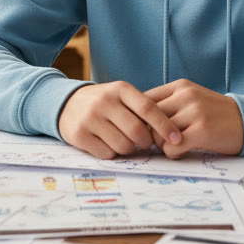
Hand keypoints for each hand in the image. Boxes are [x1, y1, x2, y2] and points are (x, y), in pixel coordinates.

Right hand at [58, 82, 183, 158]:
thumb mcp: (121, 95)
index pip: (148, 108)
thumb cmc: (104, 102)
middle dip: (146, 142)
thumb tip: (170, 131)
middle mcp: (104, 102)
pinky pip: (107, 154)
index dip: (165, 125)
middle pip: (137, 131)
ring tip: (125, 141)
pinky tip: (108, 143)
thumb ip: (142, 107)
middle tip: (145, 142)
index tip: (177, 137)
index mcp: (120, 89)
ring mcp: (90, 118)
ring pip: (123, 146)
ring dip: (129, 149)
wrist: (66, 103)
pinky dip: (113, 153)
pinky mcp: (79, 135)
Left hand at [144, 79, 243, 157]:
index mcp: (180, 86)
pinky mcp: (202, 130)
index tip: (143, 131)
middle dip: (148, 135)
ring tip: (172, 147)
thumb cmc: (214, 114)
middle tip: (156, 144)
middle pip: (147, 119)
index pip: (144, 101)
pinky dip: (172, 154)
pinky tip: (181, 153)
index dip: (138, 119)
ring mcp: (194, 112)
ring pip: (157, 134)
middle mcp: (185, 95)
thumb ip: (168, 104)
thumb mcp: (191, 99)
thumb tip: (136, 119)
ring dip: (161, 146)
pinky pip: (171, 147)